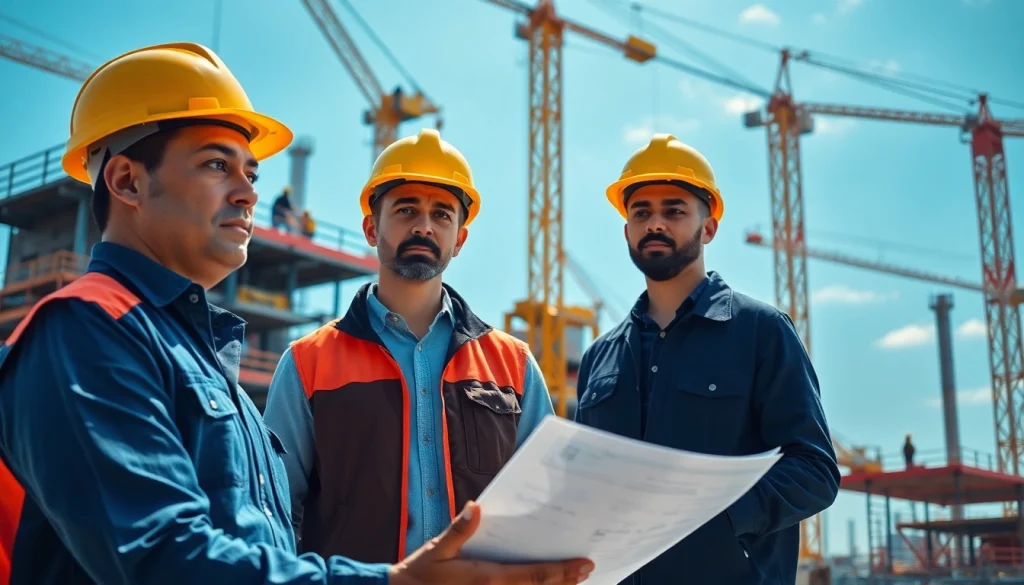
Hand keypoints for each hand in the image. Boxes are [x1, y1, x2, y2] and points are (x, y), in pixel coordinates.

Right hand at [388, 501, 594, 584]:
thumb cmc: (420, 574)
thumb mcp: (437, 549)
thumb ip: (459, 530)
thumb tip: (476, 506)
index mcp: (488, 578)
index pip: (534, 575)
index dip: (562, 571)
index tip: (585, 564)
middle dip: (566, 581)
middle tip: (588, 570)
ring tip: (575, 580)